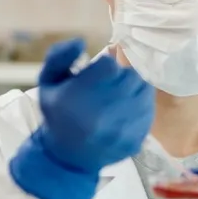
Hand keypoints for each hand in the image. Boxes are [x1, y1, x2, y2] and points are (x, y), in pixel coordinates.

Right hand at [9, 38, 153, 198]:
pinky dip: (140, 105)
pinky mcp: (136, 139)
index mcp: (79, 97)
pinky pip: (149, 109)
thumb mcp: (48, 82)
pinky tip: (125, 110)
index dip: (105, 66)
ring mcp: (122, 129)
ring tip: (118, 95)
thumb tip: (80, 41)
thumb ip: (59, 56)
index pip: (109, 65)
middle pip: (130, 76)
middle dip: (120, 76)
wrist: (67, 157)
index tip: (98, 73)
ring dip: (133, 88)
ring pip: (143, 90)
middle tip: (109, 84)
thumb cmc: (58, 114)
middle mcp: (103, 114)